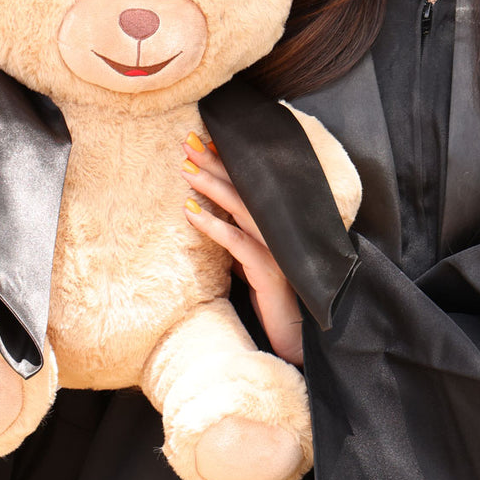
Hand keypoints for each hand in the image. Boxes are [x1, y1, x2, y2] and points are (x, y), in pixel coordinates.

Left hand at [182, 133, 304, 366]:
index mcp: (274, 225)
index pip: (251, 185)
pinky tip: (190, 213)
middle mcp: (278, 230)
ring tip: (186, 168)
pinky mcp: (269, 270)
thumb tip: (209, 217)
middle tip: (188, 141)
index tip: (206, 142)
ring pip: (241, 207)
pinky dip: (213, 225)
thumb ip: (236, 238)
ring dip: (212, 186)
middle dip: (216, 163)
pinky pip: (237, 242)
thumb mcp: (248, 262)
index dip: (229, 163)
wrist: (292, 339)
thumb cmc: (269, 299)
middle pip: (245, 188)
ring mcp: (276, 248)